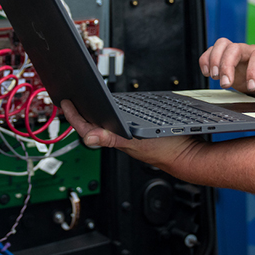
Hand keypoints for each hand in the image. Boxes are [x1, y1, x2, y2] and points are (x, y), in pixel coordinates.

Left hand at [60, 100, 203, 174]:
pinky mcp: (143, 133)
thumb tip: (89, 137)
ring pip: (108, 125)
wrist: (190, 153)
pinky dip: (115, 116)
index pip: (88, 128)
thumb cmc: (167, 150)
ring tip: (87, 103)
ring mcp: (132, 136)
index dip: (74, 115)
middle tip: (70, 101)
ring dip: (96, 115)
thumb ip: (113, 138)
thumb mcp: (138, 140)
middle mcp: (122, 138)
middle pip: (95, 125)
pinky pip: (123, 124)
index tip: (64, 103)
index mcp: (117, 139)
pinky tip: (117, 111)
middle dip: (81, 114)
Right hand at [198, 39, 254, 104]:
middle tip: (225, 83)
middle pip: (236, 48)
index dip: (253, 70)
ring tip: (213, 76)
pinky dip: (206, 60)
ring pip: (222, 45)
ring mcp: (240, 56)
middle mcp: (253, 50)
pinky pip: (214, 53)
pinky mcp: (230, 62)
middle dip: (227, 65)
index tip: (252, 87)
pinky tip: (206, 73)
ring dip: (214, 60)